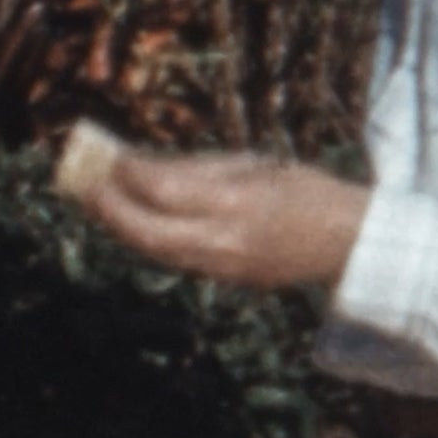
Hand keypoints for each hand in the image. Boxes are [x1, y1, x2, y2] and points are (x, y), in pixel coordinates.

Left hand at [81, 148, 369, 288]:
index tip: (113, 158)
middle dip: (111, 209)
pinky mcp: (225, 279)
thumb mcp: (255, 164)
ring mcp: (223, 266)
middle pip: (147, 232)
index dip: (131, 174)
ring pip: (155, 251)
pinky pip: (174, 259)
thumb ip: (199, 168)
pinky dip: (148, 240)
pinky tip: (135, 222)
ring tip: (99, 204)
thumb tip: (144, 165)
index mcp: (236, 202)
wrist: (349, 242)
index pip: (164, 189)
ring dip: (122, 228)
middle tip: (88, 187)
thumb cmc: (304, 190)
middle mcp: (224, 239)